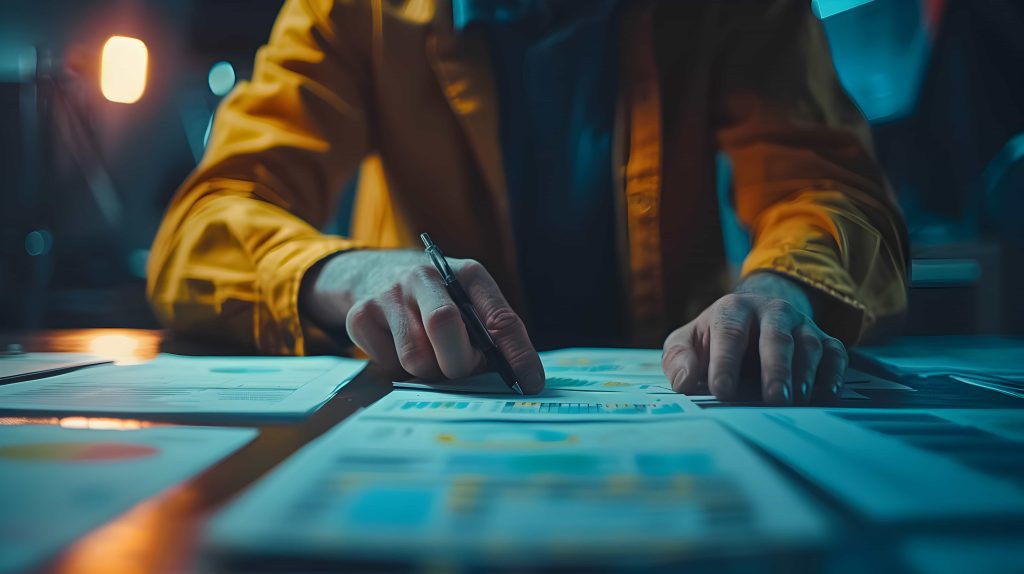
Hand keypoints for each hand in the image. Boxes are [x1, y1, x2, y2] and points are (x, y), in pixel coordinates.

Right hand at [301, 250, 544, 391]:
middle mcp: (424, 276)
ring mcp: (388, 294)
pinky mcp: (360, 315)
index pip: (498, 316)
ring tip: (431, 355)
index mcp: (465, 273)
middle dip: (459, 362)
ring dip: (429, 370)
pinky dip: (398, 366)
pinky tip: (400, 345)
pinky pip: (387, 362)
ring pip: (416, 357)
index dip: (517, 352)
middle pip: (445, 326)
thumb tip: (520, 378)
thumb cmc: (437, 297)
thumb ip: (491, 332)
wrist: (374, 272)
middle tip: (463, 368)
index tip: (530, 382)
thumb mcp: (468, 300)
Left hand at [661, 273, 846, 404]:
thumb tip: (683, 382)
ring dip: (804, 374)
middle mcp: (771, 311)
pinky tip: (824, 396)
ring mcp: (800, 324)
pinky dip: (833, 375)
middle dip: (775, 369)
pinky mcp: (824, 339)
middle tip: (773, 399)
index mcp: (733, 309)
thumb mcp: (687, 342)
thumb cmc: (713, 338)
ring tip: (795, 402)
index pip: (730, 334)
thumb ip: (678, 359)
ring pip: (809, 345)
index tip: (721, 391)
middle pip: (776, 337)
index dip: (725, 362)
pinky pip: (835, 353)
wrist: (753, 316)